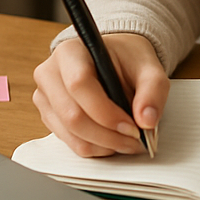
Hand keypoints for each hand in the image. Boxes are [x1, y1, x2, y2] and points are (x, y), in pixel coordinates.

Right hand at [32, 33, 168, 156]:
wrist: (115, 61)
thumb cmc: (128, 59)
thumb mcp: (149, 67)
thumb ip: (153, 90)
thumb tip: (147, 121)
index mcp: (71, 52)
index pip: (79, 84)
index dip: (106, 112)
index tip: (133, 127)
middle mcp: (50, 74)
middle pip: (72, 115)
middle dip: (108, 135)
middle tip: (135, 139)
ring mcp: (45, 97)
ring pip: (70, 134)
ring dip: (104, 145)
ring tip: (128, 141)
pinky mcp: (49, 117)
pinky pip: (70, 142)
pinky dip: (95, 148)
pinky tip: (113, 140)